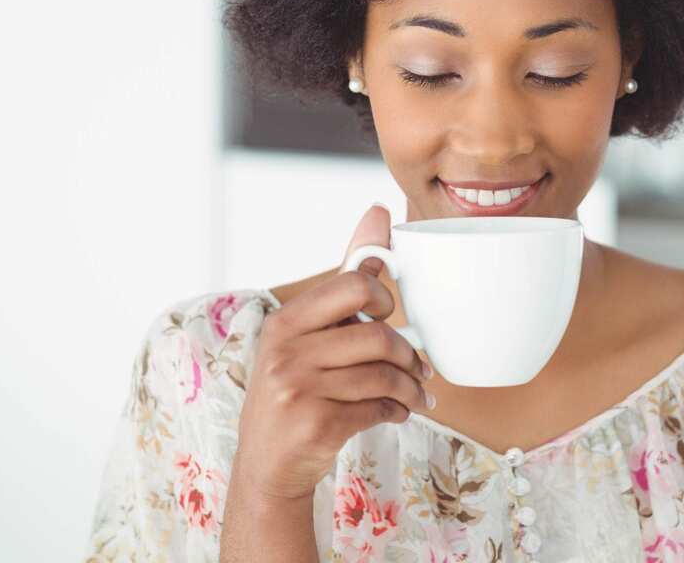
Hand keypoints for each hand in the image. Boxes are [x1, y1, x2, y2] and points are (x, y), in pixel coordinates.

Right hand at [231, 203, 433, 501]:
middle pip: (376, 334)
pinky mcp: (316, 424)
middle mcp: (287, 352)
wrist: (267, 465)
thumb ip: (343, 282)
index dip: (382, 297)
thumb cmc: (294, 391)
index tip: (387, 313)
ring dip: (411, 388)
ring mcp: (299, 389)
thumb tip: (377, 217)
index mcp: (285, 322)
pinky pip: (379, 408)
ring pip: (383, 375)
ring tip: (416, 395)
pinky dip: (398, 410)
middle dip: (406, 352)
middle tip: (416, 364)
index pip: (351, 285)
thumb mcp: (306, 337)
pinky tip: (398, 412)